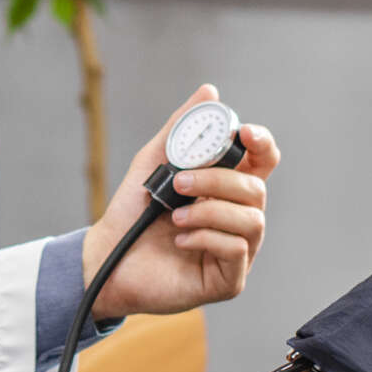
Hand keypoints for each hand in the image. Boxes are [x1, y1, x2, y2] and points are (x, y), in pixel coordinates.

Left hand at [84, 84, 278, 320]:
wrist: (107, 256)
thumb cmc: (134, 212)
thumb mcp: (155, 162)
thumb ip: (182, 128)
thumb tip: (210, 91)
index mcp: (228, 188)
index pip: (263, 161)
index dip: (262, 144)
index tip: (243, 134)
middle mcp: (238, 217)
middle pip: (257, 189)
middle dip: (218, 180)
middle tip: (179, 182)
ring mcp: (237, 250)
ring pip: (253, 220)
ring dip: (210, 211)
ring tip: (176, 216)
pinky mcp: (228, 279)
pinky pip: (237, 250)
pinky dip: (206, 237)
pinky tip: (179, 239)